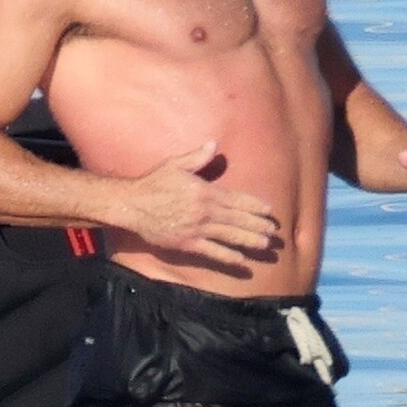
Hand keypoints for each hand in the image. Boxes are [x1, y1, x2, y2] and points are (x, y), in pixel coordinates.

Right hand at [118, 141, 279, 264]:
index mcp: (205, 191)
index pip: (237, 199)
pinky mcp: (187, 243)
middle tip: (274, 232)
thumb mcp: (175, 165)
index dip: (255, 206)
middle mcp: (205, 211)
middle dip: (258, 225)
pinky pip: (212, 252)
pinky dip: (228, 257)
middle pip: (239, 219)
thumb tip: (213, 144)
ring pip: (230, 236)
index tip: (269, 210)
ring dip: (250, 241)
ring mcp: (197, 229)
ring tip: (265, 245)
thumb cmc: (153, 183)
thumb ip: (197, 157)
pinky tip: (242, 262)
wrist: (131, 205)